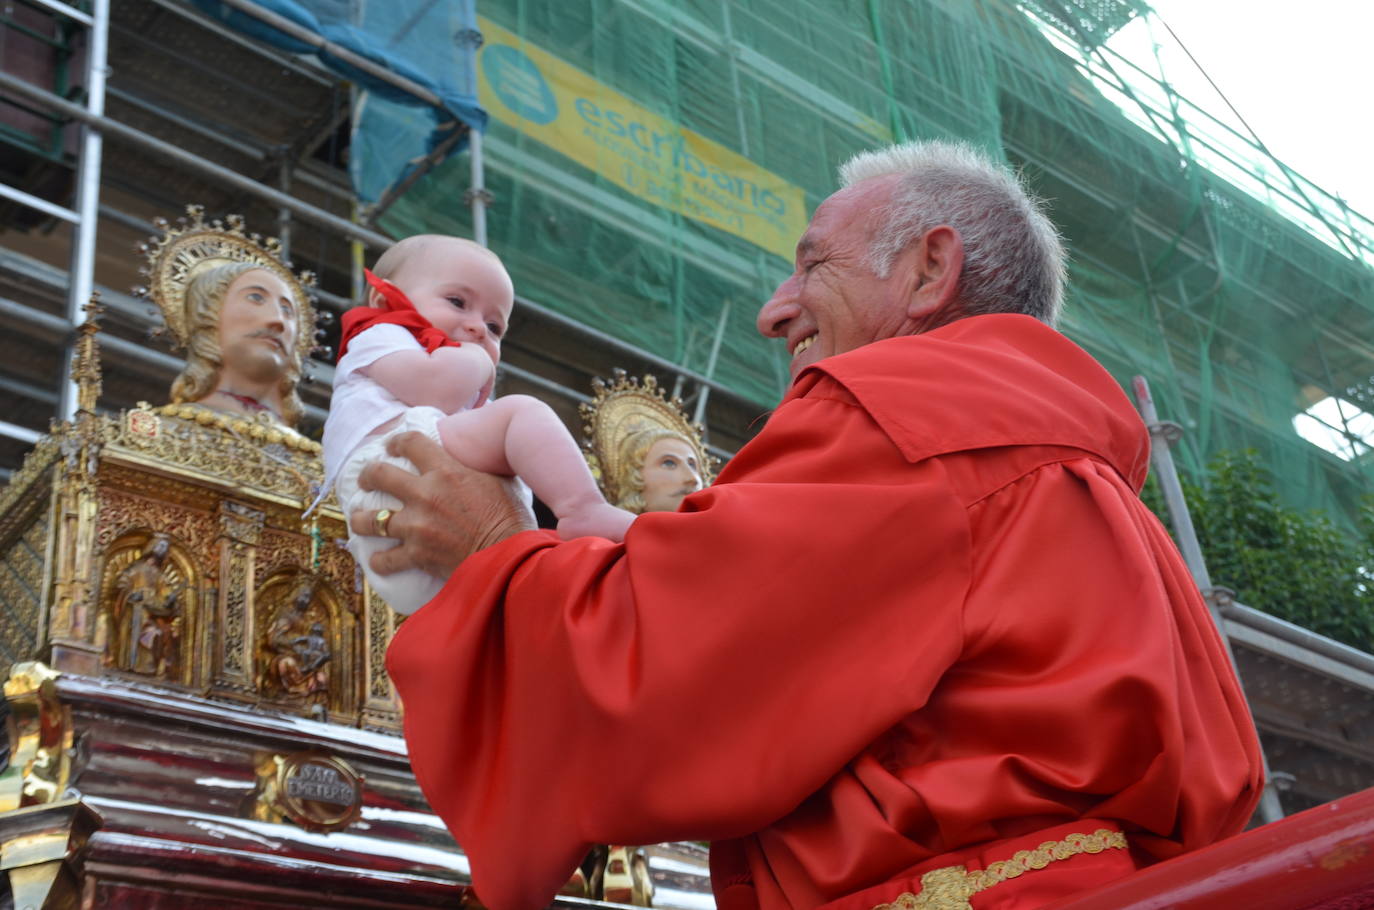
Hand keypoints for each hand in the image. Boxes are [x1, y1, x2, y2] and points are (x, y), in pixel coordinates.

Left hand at [350, 432, 535, 577]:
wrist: (509, 557)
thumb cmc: (510, 518)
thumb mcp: (496, 480)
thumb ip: (474, 468)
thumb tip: (473, 458)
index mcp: (446, 470)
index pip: (411, 442)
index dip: (396, 441)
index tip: (391, 446)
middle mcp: (425, 494)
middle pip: (379, 475)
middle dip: (367, 476)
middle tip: (365, 481)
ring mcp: (417, 526)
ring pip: (371, 519)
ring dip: (361, 519)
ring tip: (360, 519)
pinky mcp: (416, 554)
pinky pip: (386, 559)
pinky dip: (380, 560)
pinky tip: (378, 559)